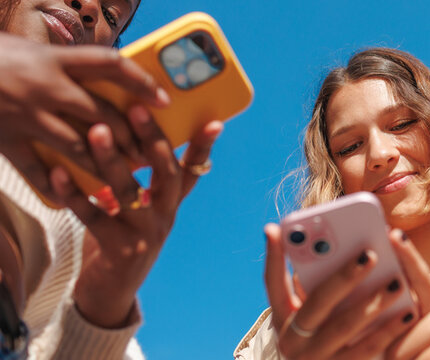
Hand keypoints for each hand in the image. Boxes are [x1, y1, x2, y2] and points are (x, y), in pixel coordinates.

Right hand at [0, 34, 168, 201]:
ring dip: (106, 172)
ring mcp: (24, 115)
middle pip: (102, 116)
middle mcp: (43, 86)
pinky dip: (59, 187)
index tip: (163, 100)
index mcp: (53, 59)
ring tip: (127, 190)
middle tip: (150, 159)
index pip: (110, 65)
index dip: (141, 82)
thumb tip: (108, 82)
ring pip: (79, 149)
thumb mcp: (29, 51)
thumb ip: (66, 67)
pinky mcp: (4, 140)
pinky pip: (36, 169)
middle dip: (131, 141)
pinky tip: (77, 200)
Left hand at [50, 106, 221, 327]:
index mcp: (170, 205)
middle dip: (152, 139)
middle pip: (166, 174)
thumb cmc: (119, 239)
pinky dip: (75, 194)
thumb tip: (119, 134)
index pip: (193, 171)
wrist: (110, 293)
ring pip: (130, 192)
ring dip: (111, 160)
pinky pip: (94, 217)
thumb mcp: (137, 210)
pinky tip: (59, 174)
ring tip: (96, 132)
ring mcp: (145, 235)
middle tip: (136, 110)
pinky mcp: (120, 250)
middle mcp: (164, 217)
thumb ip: (137, 180)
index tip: (215, 122)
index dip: (204, 147)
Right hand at [264, 226, 417, 359]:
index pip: (272, 282)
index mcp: (282, 317)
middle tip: (370, 254)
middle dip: (344, 277)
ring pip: (344, 328)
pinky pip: (366, 350)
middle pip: (317, 302)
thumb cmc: (317, 334)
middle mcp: (292, 339)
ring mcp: (315, 358)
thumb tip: (307, 237)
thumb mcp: (303, 312)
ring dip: (372, 303)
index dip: (273, 256)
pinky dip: (388, 331)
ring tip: (396, 283)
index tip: (275, 227)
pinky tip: (407, 313)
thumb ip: (309, 281)